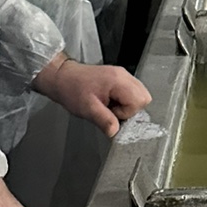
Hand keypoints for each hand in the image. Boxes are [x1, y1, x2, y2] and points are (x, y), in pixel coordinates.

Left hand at [34, 52, 150, 137]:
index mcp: (118, 81)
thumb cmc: (73, 90)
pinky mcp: (118, 78)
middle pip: (144, 96)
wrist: (63, 78)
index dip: (126, 112)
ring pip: (139, 94)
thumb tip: (116, 132)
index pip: (139, 100)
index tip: (111, 113)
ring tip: (110, 105)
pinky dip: (124, 100)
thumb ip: (104, 120)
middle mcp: (123, 75)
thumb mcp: (87, 109)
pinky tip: (110, 101)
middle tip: (113, 110)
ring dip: (127, 105)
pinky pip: (131, 91)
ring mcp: (122, 75)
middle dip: (131, 109)